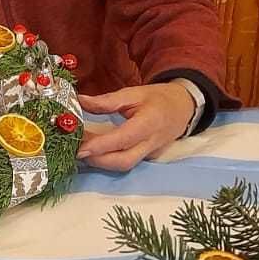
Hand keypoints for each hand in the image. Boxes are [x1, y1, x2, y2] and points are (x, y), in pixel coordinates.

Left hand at [76, 82, 195, 172]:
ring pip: (124, 166)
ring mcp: (150, 154)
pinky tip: (94, 152)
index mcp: (149, 123)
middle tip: (75, 149)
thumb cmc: (158, 98)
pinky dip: (107, 161)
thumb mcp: (134, 93)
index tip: (80, 147)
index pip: (123, 139)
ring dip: (100, 161)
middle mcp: (150, 143)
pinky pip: (126, 163)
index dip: (101, 146)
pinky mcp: (146, 158)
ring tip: (83, 148)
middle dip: (97, 160)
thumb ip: (107, 100)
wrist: (183, 108)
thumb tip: (80, 101)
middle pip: (123, 161)